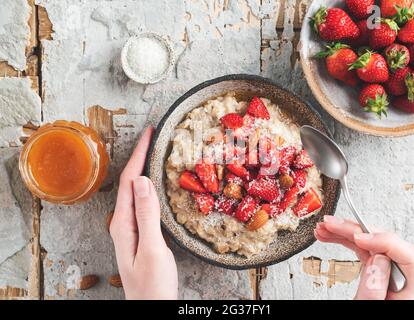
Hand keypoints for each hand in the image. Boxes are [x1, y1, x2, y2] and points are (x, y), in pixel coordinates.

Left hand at [110, 127, 177, 299]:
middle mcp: (123, 222)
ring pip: (137, 191)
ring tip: (155, 153)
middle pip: (131, 182)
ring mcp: (130, 228)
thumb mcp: (151, 249)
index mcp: (123, 223)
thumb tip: (143, 180)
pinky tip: (157, 184)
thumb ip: (147, 215)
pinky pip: (143, 202)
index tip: (149, 133)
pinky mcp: (140, 234)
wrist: (152, 307)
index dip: (139, 154)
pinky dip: (150, 186)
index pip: (131, 180)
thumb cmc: (153, 285)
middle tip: (153, 137)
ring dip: (144, 169)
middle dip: (140, 156)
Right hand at [314, 216, 413, 299]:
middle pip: (387, 244)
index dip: (384, 241)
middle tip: (332, 225)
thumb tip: (378, 258)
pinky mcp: (374, 272)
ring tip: (324, 228)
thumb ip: (372, 290)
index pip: (409, 256)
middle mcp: (400, 282)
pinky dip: (345, 241)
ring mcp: (387, 275)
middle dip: (355, 230)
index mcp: (407, 295)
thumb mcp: (364, 309)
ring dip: (345, 232)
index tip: (358, 237)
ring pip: (371, 243)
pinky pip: (362, 250)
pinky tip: (330, 236)